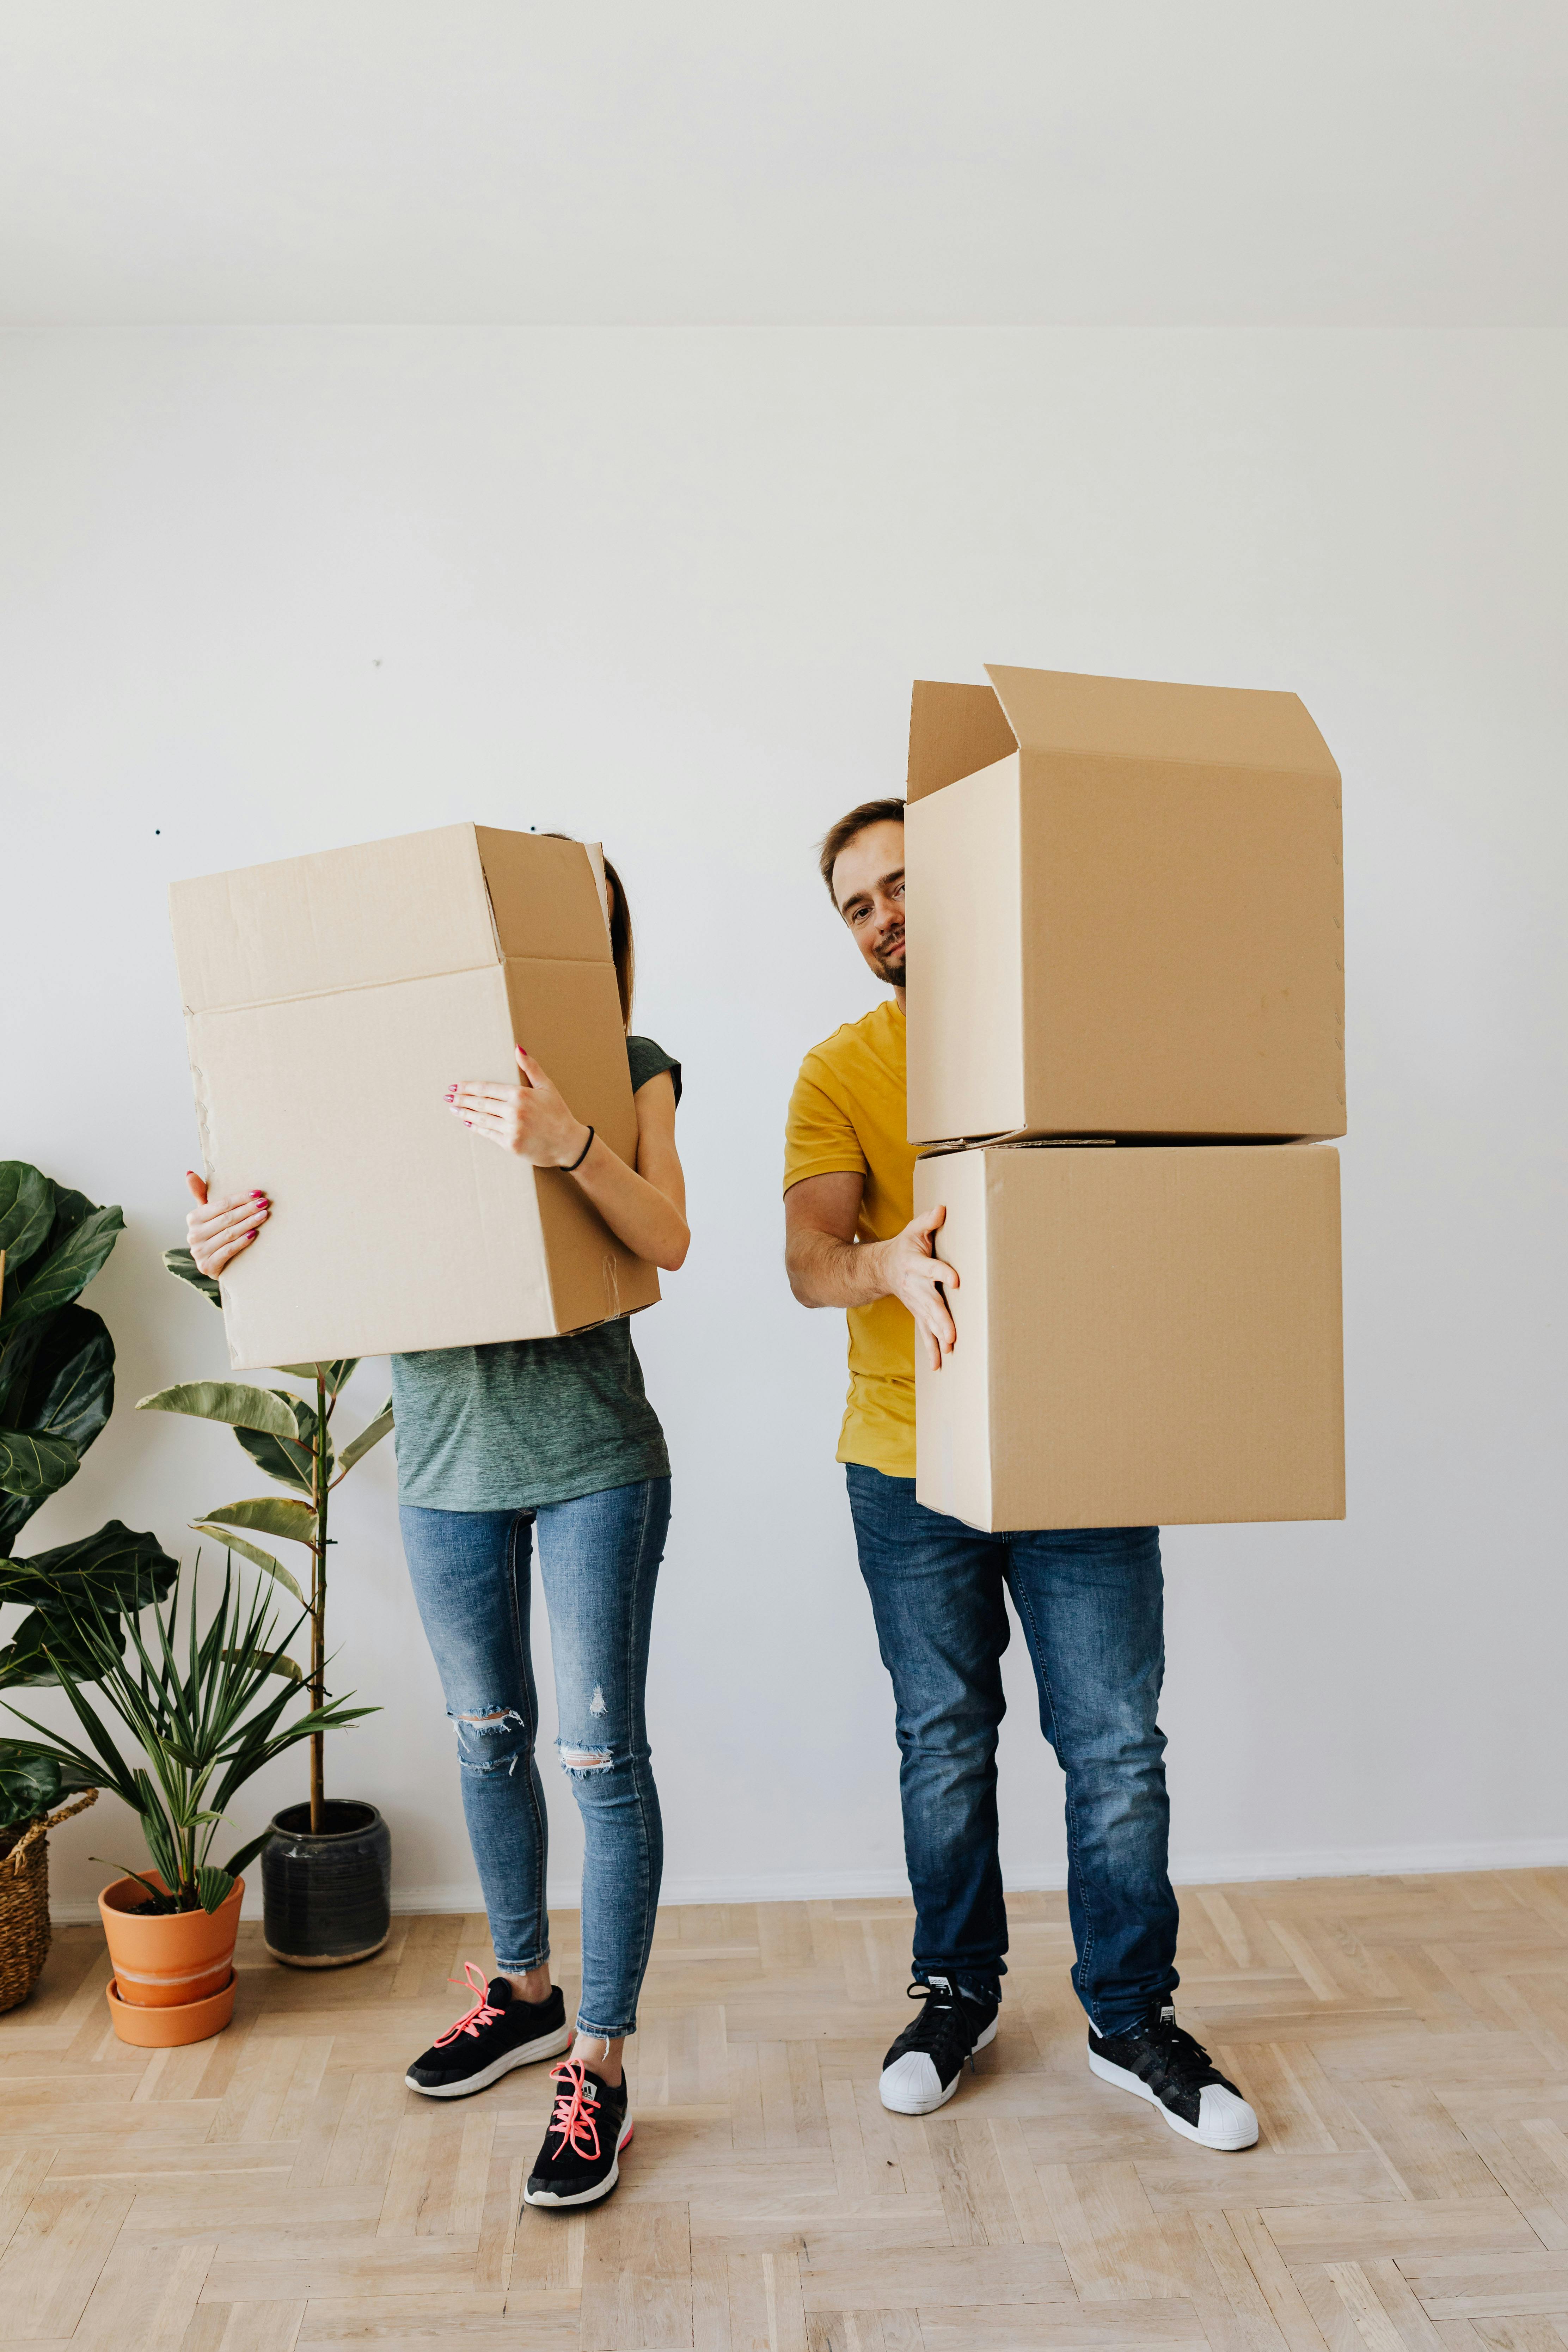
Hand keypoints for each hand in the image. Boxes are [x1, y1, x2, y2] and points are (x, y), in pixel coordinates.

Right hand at [185, 1170, 269, 1278]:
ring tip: (264, 1215)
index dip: (240, 1198)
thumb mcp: (207, 1214)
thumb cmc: (213, 1233)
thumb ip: (201, 1194)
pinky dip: (242, 1241)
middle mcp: (194, 1235)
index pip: (220, 1205)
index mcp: (193, 1218)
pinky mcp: (208, 1266)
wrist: (212, 1263)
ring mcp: (199, 1252)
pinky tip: (254, 1234)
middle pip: (226, 1218)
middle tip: (264, 1203)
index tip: (257, 1193)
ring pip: (229, 1233)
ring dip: (248, 1223)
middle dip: (247, 1209)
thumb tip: (189, 1173)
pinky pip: (228, 1250)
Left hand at [446, 1048, 593, 1170]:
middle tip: (448, 1097)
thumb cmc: (558, 1113)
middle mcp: (514, 1112)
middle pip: (480, 1103)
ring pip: (481, 1119)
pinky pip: (488, 1134)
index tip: (455, 1086)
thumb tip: (517, 1048)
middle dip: (461, 1100)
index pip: (486, 1089)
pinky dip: (476, 1128)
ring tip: (453, 1109)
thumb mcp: (547, 1087)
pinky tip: (468, 1124)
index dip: (468, 1087)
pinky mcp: (510, 1145)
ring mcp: (511, 1129)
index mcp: (520, 1095)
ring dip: (465, 1114)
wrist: (569, 1143)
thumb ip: (530, 1067)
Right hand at [876, 1205, 959, 1370]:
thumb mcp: (914, 1230)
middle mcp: (916, 1287)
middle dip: (941, 1319)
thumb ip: (928, 1221)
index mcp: (916, 1264)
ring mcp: (916, 1303)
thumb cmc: (905, 1247)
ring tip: (949, 1350)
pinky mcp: (918, 1313)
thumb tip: (943, 1209)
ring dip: (937, 1337)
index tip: (957, 1280)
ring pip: (927, 1322)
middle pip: (930, 1304)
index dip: (943, 1273)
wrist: (881, 1269)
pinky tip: (940, 1364)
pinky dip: (931, 1349)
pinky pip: (925, 1333)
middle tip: (952, 1334)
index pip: (931, 1268)